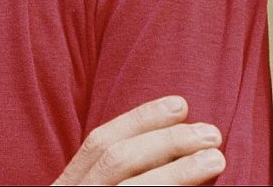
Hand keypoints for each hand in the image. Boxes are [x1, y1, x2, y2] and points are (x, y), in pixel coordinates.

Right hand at [52, 96, 224, 185]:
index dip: (139, 119)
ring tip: (214, 158)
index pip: (99, 142)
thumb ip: (113, 174)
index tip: (180, 104)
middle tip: (210, 133)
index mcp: (68, 184)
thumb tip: (172, 145)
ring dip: (176, 172)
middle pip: (115, 161)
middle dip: (164, 142)